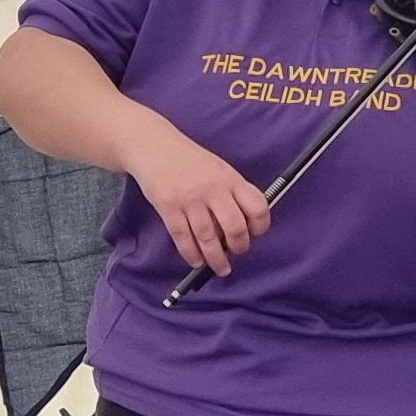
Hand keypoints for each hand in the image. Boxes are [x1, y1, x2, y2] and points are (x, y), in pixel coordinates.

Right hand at [133, 128, 273, 276]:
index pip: (257, 206)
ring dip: (216, 259)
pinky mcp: (169, 207)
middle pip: (234, 227)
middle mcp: (213, 189)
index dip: (260, 226)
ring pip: (208, 238)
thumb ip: (233, 192)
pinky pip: (183, 238)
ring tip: (220, 268)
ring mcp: (190, 199)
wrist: (155, 147)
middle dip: (239, 247)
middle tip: (236, 252)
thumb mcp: (220, 169)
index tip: (255, 234)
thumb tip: (244, 226)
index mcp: (230, 179)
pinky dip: (191, 254)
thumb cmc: (190, 161)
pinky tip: (197, 261)